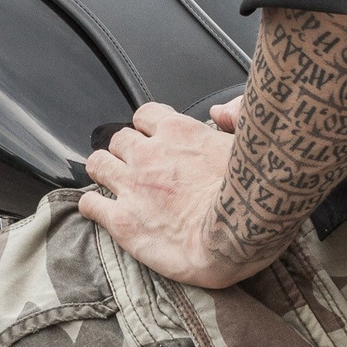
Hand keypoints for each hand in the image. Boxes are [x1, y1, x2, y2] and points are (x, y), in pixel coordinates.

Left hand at [79, 102, 273, 289]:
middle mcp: (149, 154)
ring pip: (98, 164)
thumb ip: (237, 116)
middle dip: (123, 150)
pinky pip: (91, 205)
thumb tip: (220, 111)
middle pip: (119, 139)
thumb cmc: (254, 191)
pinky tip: (97, 210)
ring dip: (103, 171)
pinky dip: (91, 206)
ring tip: (110, 182)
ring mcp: (132, 187)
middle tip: (134, 166)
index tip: (154, 139)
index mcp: (178, 133)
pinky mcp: (123, 221)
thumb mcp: (253, 141)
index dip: (147, 127)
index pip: (146, 115)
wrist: (240, 235)